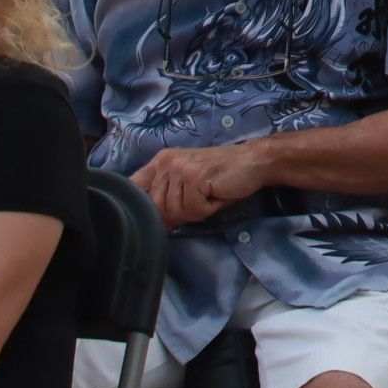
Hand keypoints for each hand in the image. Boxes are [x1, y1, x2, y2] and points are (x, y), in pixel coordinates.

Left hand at [130, 144, 264, 227]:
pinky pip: (192, 209)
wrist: (252, 161)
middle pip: (156, 207)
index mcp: (160, 162)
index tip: (157, 216)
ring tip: (209, 196)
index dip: (141, 207)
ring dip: (195, 211)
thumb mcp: (188, 183)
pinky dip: (207, 209)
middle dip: (178, 213)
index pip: (134, 187)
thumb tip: (152, 226)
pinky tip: (216, 194)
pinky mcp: (194, 176)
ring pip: (174, 210)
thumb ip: (167, 198)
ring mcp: (179, 168)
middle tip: (199, 202)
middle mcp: (166, 162)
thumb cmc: (222, 176)